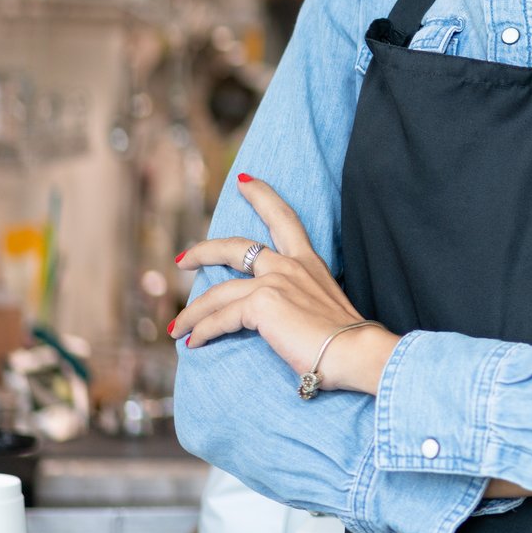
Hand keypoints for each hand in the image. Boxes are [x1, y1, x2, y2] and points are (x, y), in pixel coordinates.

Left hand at [173, 174, 399, 395]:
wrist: (353, 351)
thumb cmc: (345, 341)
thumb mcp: (323, 308)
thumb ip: (301, 302)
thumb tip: (284, 319)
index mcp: (309, 263)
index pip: (285, 219)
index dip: (263, 196)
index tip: (245, 181)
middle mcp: (290, 266)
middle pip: (237, 247)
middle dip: (204, 251)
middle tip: (183, 260)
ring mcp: (274, 281)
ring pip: (218, 291)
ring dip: (193, 312)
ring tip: (178, 327)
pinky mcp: (261, 303)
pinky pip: (220, 317)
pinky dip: (203, 331)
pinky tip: (194, 343)